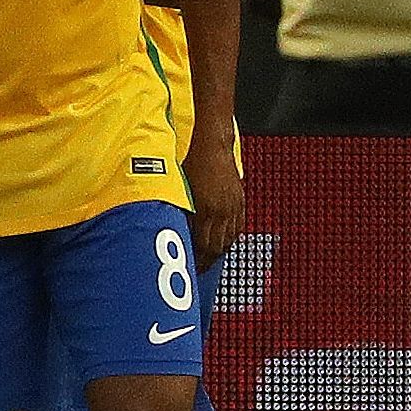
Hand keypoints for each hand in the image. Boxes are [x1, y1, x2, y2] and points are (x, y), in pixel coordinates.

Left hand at [186, 141, 245, 270]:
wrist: (209, 140)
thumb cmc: (186, 159)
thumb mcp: (175, 187)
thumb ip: (176, 210)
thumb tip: (171, 229)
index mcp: (206, 209)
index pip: (204, 246)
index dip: (198, 260)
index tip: (190, 269)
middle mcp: (223, 209)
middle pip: (218, 246)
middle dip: (207, 260)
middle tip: (198, 270)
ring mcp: (233, 204)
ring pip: (229, 237)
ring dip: (219, 250)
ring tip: (208, 259)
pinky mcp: (239, 198)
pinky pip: (238, 225)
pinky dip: (230, 236)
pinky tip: (223, 241)